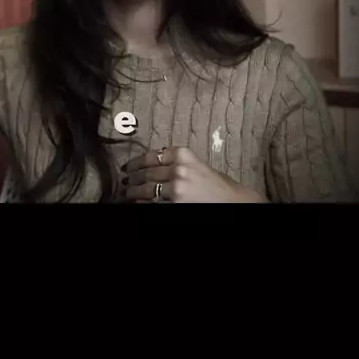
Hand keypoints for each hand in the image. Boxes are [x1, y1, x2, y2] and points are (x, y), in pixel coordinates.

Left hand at [121, 146, 266, 202]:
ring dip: (133, 192)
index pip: (151, 156)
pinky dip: (143, 203)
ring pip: (146, 188)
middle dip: (132, 177)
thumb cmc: (217, 185)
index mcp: (183, 154)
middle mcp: (178, 168)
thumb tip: (151, 165)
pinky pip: (152, 203)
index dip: (135, 162)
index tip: (128, 166)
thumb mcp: (196, 164)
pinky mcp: (175, 205)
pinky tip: (138, 203)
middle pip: (146, 172)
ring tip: (127, 193)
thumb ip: (176, 162)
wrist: (233, 202)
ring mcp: (176, 188)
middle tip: (125, 180)